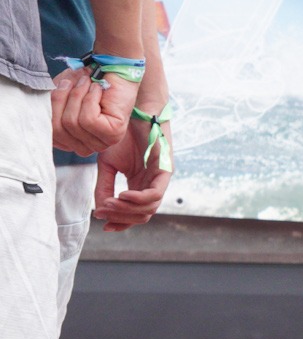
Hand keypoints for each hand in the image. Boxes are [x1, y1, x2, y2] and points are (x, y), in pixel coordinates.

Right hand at [50, 65, 137, 156]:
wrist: (113, 68)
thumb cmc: (84, 82)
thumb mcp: (58, 95)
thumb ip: (48, 108)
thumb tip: (40, 117)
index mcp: (71, 141)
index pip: (50, 135)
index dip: (50, 109)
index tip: (60, 86)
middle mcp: (87, 146)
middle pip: (58, 130)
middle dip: (61, 101)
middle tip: (71, 82)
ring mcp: (101, 142)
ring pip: (72, 123)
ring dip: (77, 96)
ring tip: (86, 83)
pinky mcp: (113, 134)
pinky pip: (88, 120)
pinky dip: (89, 99)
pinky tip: (97, 90)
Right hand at [92, 106, 170, 231]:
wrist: (133, 113)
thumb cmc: (121, 136)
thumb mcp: (107, 165)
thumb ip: (104, 187)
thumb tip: (100, 210)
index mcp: (139, 186)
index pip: (134, 213)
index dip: (120, 223)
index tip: (103, 225)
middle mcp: (152, 186)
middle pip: (142, 215)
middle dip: (121, 218)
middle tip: (102, 213)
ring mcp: (161, 180)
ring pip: (149, 208)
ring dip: (127, 210)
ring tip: (109, 204)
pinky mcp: (166, 171)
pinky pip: (155, 194)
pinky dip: (138, 199)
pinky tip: (122, 196)